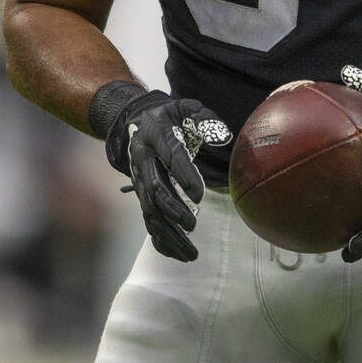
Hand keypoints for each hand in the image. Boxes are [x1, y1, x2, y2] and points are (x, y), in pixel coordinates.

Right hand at [105, 90, 230, 260]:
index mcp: (155, 135)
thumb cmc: (169, 115)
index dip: (183, 174)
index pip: (169, 156)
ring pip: (150, 212)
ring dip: (169, 234)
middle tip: (192, 224)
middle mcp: (142, 160)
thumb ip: (205, 117)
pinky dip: (161, 240)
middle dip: (172, 209)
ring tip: (191, 252)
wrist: (138, 122)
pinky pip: (149, 221)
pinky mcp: (143, 195)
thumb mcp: (186, 107)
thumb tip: (223, 137)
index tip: (199, 193)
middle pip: (154, 189)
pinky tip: (179, 254)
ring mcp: (139, 180)